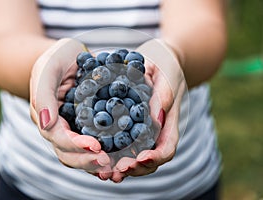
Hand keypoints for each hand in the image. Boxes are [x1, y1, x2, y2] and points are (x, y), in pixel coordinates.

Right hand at [30, 38, 111, 177]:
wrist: (66, 55)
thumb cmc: (55, 59)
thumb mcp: (48, 69)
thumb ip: (43, 95)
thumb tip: (48, 126)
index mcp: (46, 117)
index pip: (58, 138)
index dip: (76, 146)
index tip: (97, 147)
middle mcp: (58, 127)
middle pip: (68, 153)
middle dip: (87, 161)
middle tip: (108, 164)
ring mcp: (71, 127)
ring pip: (80, 153)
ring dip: (95, 163)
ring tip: (114, 167)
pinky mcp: (86, 124)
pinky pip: (94, 141)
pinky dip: (104, 152)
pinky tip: (119, 156)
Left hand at [109, 39, 186, 182]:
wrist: (157, 61)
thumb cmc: (165, 66)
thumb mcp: (165, 75)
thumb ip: (163, 95)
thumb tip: (156, 118)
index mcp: (169, 122)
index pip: (167, 149)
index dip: (155, 158)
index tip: (140, 159)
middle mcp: (157, 132)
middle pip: (150, 160)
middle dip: (134, 168)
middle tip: (116, 172)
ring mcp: (143, 131)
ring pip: (134, 157)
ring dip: (121, 166)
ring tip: (105, 172)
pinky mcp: (129, 125)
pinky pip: (121, 144)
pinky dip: (111, 153)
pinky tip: (98, 155)